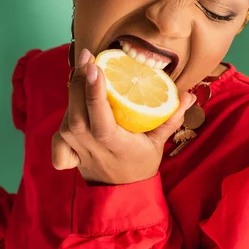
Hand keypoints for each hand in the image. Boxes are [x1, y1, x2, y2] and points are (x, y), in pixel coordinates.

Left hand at [51, 50, 195, 184]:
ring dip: (73, 91)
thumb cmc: (141, 163)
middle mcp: (91, 147)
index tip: (97, 68)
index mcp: (115, 145)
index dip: (95, 93)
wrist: (121, 193)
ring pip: (68, 117)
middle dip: (80, 81)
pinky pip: (59, 130)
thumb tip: (189, 95)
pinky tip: (74, 94)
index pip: (100, 118)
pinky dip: (64, 112)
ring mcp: (77, 150)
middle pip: (77, 113)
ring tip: (83, 66)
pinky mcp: (68, 151)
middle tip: (87, 56)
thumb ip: (171, 119)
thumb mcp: (157, 144)